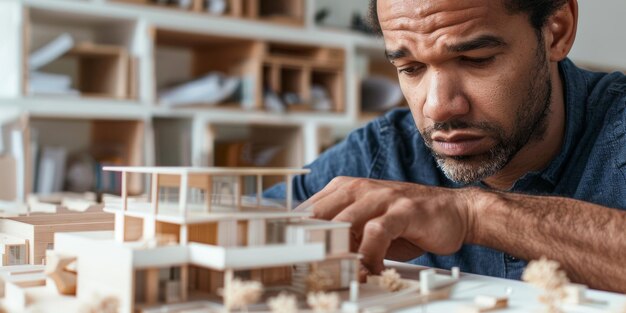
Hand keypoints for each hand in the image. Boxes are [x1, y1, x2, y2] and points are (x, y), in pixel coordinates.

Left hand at [296, 176, 475, 275]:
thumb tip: (311, 255)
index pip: (308, 210)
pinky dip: (369, 256)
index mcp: (345, 188)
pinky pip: (376, 232)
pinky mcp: (402, 210)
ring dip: (338, 254)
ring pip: (344, 223)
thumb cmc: (406, 222)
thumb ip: (342, 233)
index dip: (295, 235)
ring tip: (337, 276)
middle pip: (320, 216)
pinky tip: (370, 272)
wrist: (453, 212)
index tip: (287, 258)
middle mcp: (359, 188)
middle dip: (310, 246)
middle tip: (306, 271)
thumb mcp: (367, 225)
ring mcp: (381, 197)